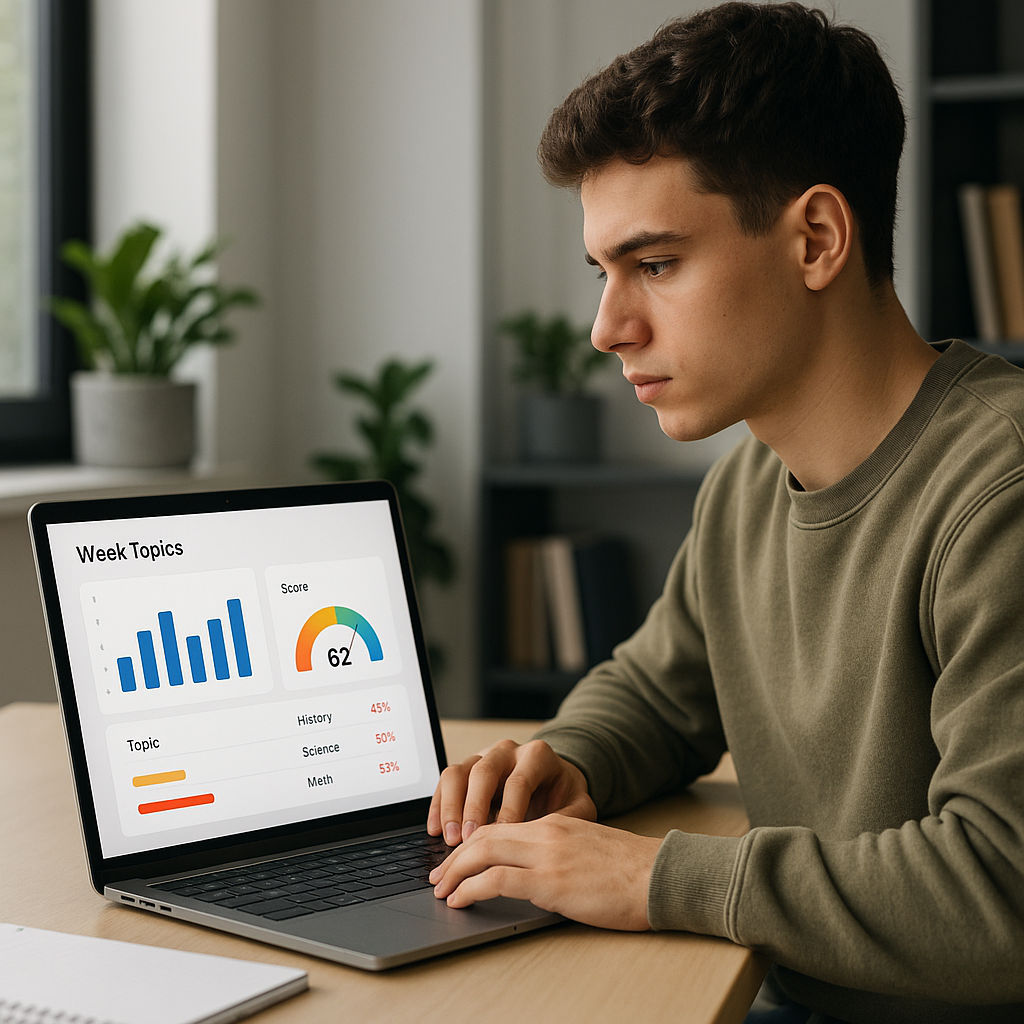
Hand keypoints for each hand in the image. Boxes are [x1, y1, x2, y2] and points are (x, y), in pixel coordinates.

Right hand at [427, 739, 596, 845]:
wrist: (556, 780)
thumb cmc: (564, 795)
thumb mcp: (579, 804)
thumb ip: (572, 816)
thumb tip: (552, 833)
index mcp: (537, 756)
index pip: (518, 781)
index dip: (508, 811)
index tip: (502, 838)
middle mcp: (507, 752)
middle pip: (483, 772)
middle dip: (473, 808)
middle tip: (467, 840)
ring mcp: (484, 757)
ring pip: (459, 772)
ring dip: (450, 806)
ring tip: (450, 839)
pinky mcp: (467, 769)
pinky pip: (445, 780)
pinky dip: (437, 805)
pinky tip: (435, 829)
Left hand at [428, 814, 661, 930]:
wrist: (660, 875)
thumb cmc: (632, 871)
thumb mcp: (589, 849)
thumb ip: (560, 851)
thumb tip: (535, 872)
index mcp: (555, 823)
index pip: (500, 825)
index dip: (472, 842)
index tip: (456, 860)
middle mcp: (546, 832)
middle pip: (484, 834)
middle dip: (455, 856)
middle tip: (438, 875)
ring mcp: (547, 855)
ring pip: (483, 852)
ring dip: (455, 872)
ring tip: (442, 889)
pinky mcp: (550, 881)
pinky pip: (496, 879)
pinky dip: (471, 888)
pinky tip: (460, 900)